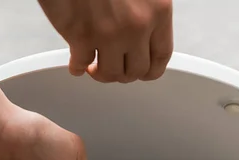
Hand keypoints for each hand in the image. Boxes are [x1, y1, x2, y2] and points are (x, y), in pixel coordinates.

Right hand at [38, 0, 172, 82]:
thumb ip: (147, 6)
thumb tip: (143, 33)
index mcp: (158, 9)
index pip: (162, 56)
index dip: (151, 70)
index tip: (142, 72)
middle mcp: (137, 25)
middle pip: (136, 71)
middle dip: (123, 73)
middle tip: (113, 67)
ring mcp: (109, 33)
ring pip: (110, 74)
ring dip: (101, 73)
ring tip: (94, 65)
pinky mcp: (81, 36)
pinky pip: (81, 64)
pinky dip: (78, 67)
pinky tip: (76, 63)